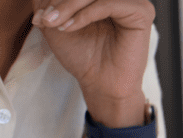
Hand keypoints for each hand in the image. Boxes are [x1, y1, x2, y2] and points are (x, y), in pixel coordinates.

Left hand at [32, 0, 154, 125]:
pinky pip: (108, 3)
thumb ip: (48, 2)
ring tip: (55, 24)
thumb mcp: (56, 22)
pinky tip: (71, 27)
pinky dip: (85, 14)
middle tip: (46, 19)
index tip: (41, 15)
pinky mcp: (141, 12)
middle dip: (60, 2)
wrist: (101, 85)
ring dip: (69, 6)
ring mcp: (133, 2)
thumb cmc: (84, 56)